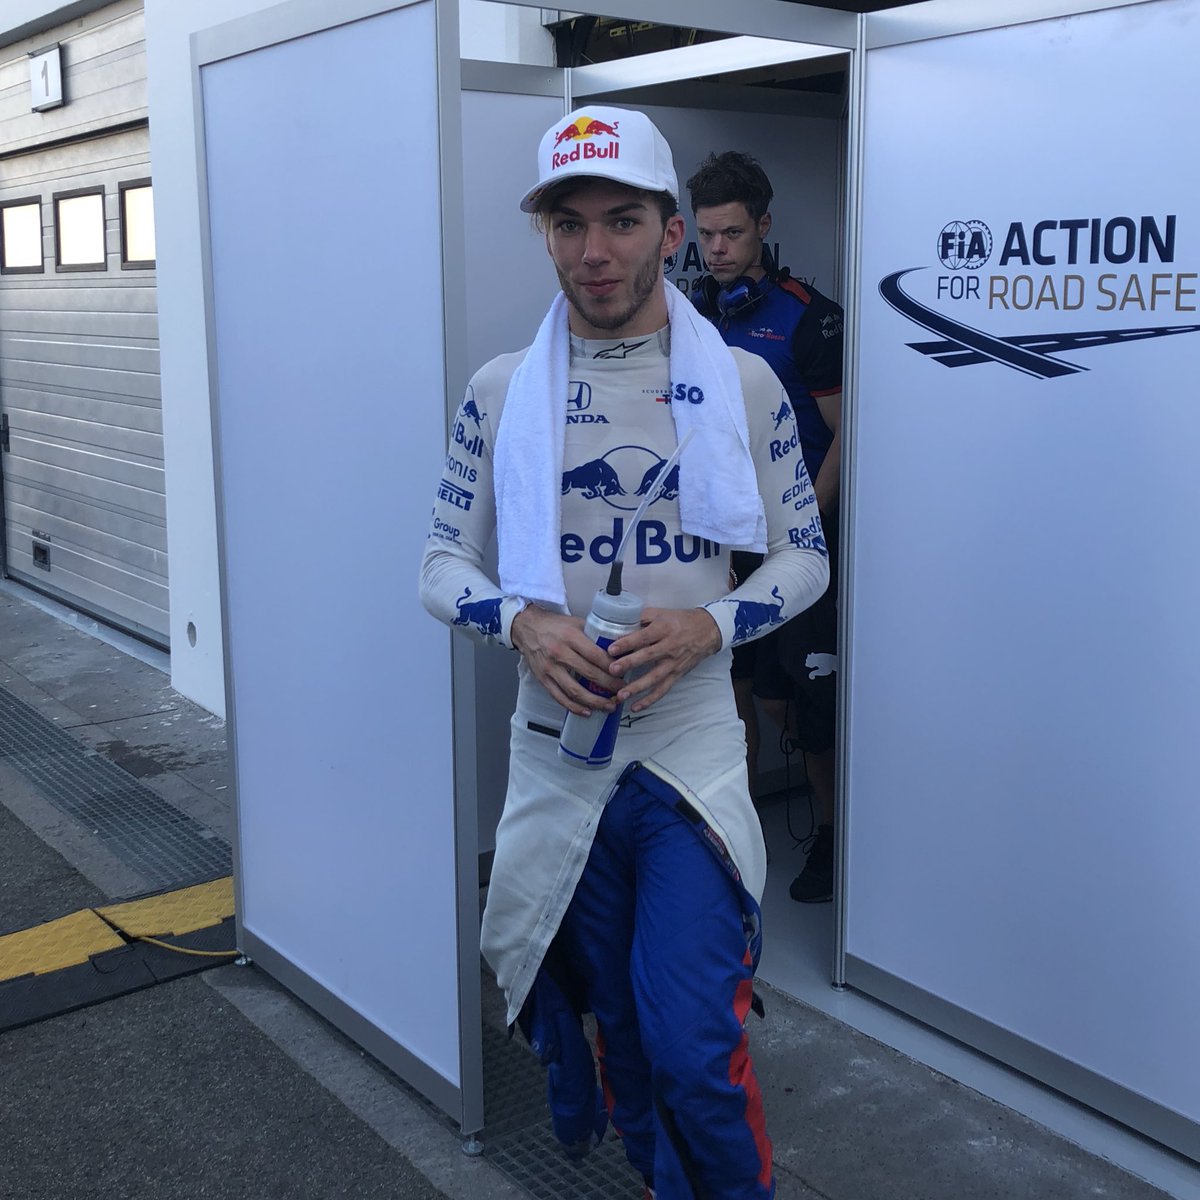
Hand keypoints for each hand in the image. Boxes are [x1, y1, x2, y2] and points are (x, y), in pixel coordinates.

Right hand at [510, 606, 618, 716]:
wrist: (527, 627)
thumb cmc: (554, 625)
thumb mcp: (576, 622)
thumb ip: (595, 633)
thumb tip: (619, 645)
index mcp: (570, 636)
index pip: (596, 655)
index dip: (612, 667)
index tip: (624, 673)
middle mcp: (559, 653)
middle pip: (589, 674)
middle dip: (609, 685)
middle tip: (623, 691)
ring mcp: (550, 668)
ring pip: (575, 691)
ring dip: (595, 701)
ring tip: (610, 706)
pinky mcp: (543, 679)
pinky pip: (560, 697)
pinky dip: (574, 707)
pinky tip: (587, 711)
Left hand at [606, 608, 721, 712]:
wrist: (708, 631)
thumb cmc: (681, 621)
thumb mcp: (661, 613)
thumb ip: (641, 617)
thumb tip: (619, 622)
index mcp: (663, 629)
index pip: (643, 637)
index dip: (627, 643)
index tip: (612, 649)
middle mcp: (669, 646)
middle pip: (648, 656)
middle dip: (629, 664)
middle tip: (612, 670)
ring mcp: (673, 663)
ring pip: (654, 677)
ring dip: (637, 687)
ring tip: (621, 695)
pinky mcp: (677, 675)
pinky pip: (662, 690)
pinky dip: (650, 700)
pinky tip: (635, 706)